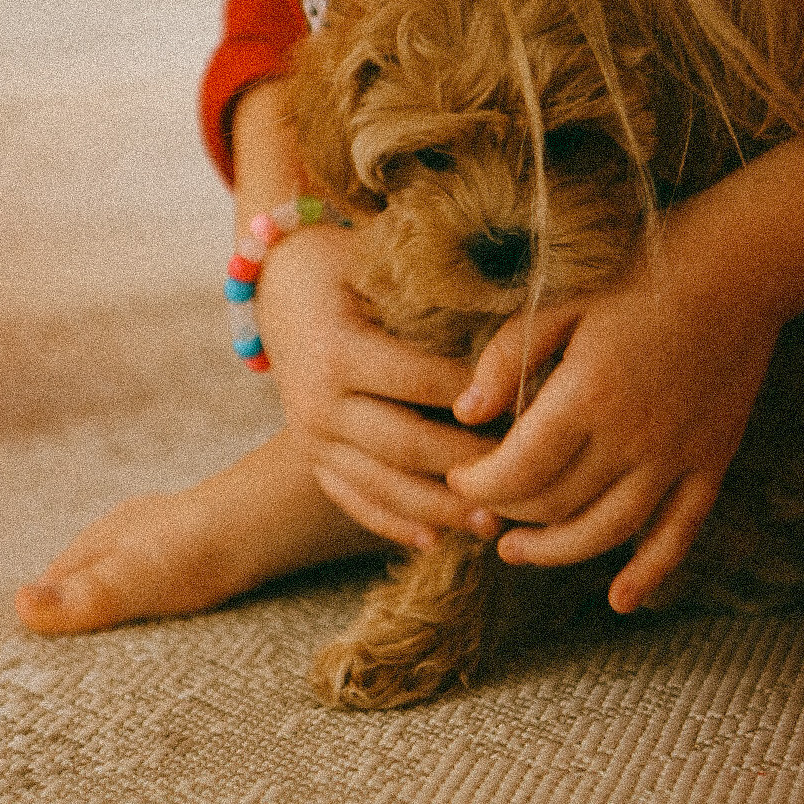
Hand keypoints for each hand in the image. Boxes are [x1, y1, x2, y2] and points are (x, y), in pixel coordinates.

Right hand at [257, 224, 503, 549]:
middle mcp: (318, 403)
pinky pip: (354, 501)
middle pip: (405, 446)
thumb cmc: (342, 265)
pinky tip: (434, 541)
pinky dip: (392, 523)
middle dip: (466, 468)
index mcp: (339, 351)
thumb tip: (511, 315)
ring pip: (382, 486)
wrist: (274, 288)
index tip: (529, 410)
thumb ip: (433, 291)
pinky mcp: (311, 459)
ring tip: (491, 524)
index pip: (420, 383)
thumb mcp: (378, 262)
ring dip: (439, 510)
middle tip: (522, 482)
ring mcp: (311, 438)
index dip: (475, 399)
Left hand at [447, 216, 781, 611]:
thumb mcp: (560, 302)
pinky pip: (678, 533)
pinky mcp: (710, 464)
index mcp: (586, 396)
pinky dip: (649, 572)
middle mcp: (632, 438)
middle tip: (482, 511)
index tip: (458, 478)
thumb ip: (507, 359)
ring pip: (606, 532)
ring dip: (556, 553)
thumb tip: (464, 414)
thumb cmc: (637, 277)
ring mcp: (675, 457)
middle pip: (554, 505)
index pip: (516, 471)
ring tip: (517, 552)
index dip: (478, 485)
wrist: (739, 269)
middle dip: (507, 514)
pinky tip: (620, 601)